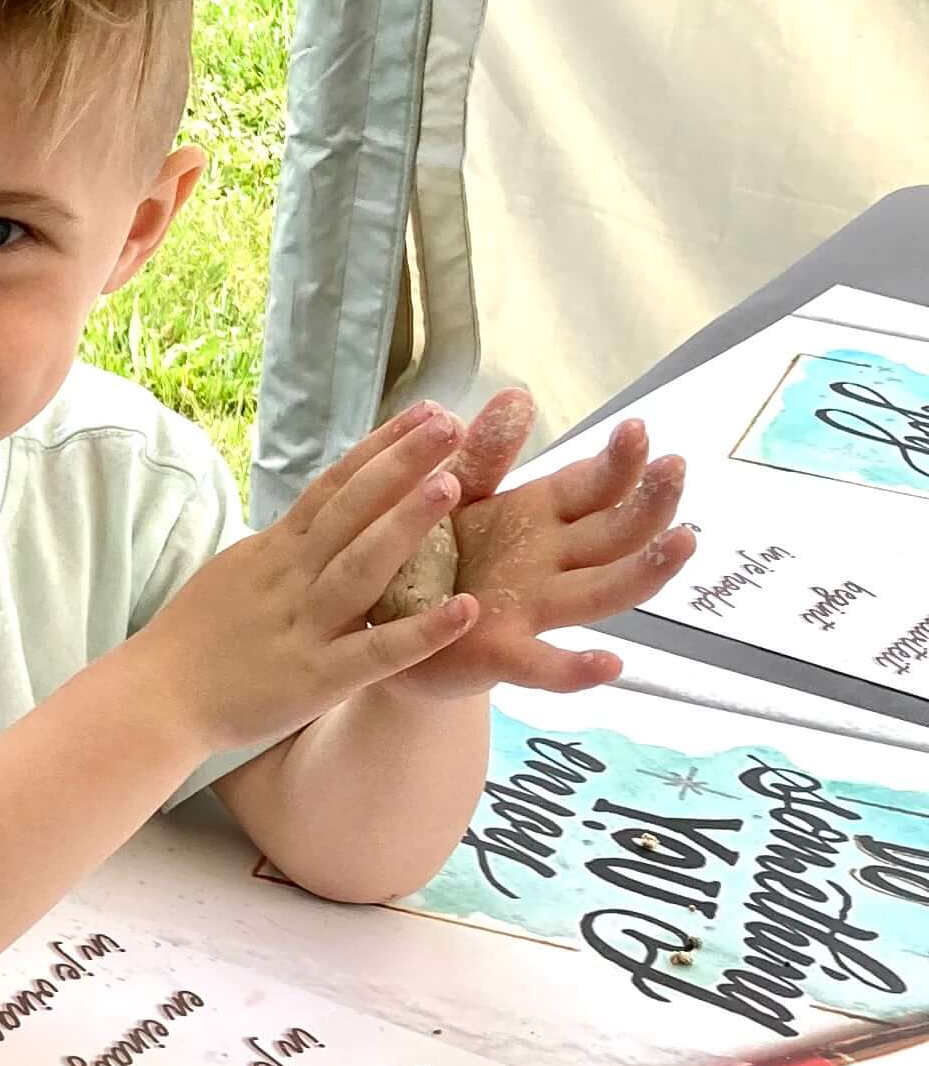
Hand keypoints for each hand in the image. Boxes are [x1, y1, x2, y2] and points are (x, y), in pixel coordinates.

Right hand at [137, 405, 480, 754]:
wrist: (152, 699)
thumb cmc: (191, 642)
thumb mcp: (235, 576)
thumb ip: (281, 552)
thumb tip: (318, 524)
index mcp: (274, 552)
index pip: (332, 486)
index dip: (379, 447)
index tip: (423, 413)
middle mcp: (291, 578)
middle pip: (350, 509)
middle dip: (401, 463)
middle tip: (450, 423)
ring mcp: (304, 626)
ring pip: (361, 567)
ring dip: (406, 524)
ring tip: (453, 486)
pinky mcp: (316, 678)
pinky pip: (376, 652)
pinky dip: (422, 632)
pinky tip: (465, 611)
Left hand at [390, 389, 692, 701]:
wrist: (384, 623)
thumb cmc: (427, 554)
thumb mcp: (452, 493)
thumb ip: (483, 453)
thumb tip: (518, 395)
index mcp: (540, 515)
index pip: (596, 484)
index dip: (619, 461)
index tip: (637, 431)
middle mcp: (551, 560)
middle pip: (617, 532)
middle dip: (650, 502)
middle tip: (675, 470)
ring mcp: (534, 608)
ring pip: (602, 591)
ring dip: (645, 570)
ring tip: (681, 545)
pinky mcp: (501, 652)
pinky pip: (544, 664)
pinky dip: (574, 669)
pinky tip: (610, 665)